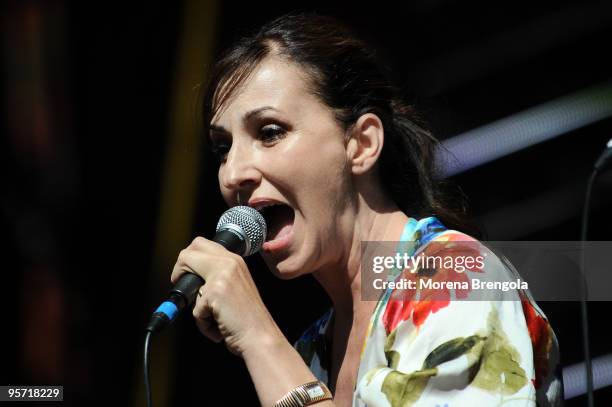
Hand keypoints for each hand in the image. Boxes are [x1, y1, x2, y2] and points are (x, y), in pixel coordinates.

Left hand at [171, 236, 280, 356]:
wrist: (261, 337)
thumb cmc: (247, 319)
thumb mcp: (236, 286)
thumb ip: (217, 276)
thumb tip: (188, 275)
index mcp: (234, 259)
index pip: (200, 244)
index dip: (189, 261)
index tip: (192, 278)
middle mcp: (229, 262)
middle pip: (187, 254)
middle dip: (180, 272)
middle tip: (189, 292)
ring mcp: (222, 275)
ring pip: (187, 285)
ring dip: (196, 307)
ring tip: (215, 317)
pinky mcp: (215, 293)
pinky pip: (195, 310)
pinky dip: (204, 324)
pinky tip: (220, 327)